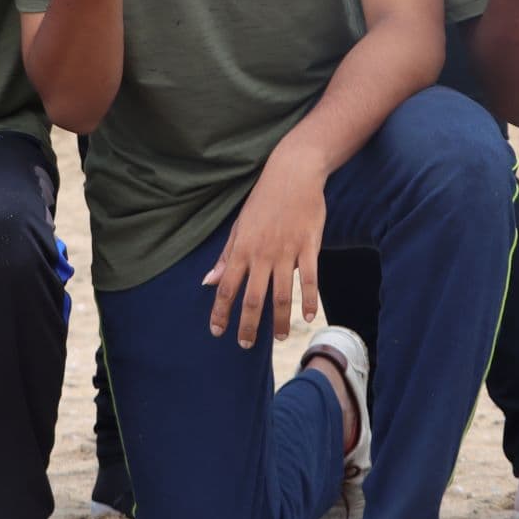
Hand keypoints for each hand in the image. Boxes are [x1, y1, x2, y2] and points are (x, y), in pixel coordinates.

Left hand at [204, 146, 327, 346]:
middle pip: (253, 298)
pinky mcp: (308, 246)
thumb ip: (226, 256)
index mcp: (242, 248)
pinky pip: (310, 279)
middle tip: (245, 345)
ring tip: (280, 337)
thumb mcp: (239, 226)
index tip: (217, 331)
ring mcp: (286, 251)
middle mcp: (262, 253)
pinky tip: (309, 317)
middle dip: (248, 325)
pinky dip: (310, 300)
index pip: (226, 287)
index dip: (220, 312)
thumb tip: (208, 281)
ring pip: (282, 294)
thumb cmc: (263, 200)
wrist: (293, 173)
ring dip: (280, 320)